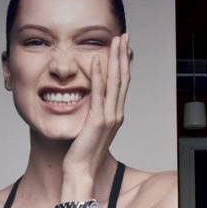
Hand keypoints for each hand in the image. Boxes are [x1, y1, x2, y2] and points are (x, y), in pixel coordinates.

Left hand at [63, 33, 130, 177]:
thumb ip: (93, 115)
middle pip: (123, 79)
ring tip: (115, 40)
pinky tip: (96, 59)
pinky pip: (98, 93)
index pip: (122, 85)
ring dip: (115, 59)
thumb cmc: (82, 154)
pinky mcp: (97, 121)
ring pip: (115, 82)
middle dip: (123, 55)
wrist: (81, 172)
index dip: (124, 65)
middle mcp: (116, 115)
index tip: (123, 48)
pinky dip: (97, 75)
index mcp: (115, 116)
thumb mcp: (89, 130)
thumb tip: (89, 104)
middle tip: (124, 36)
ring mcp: (109, 118)